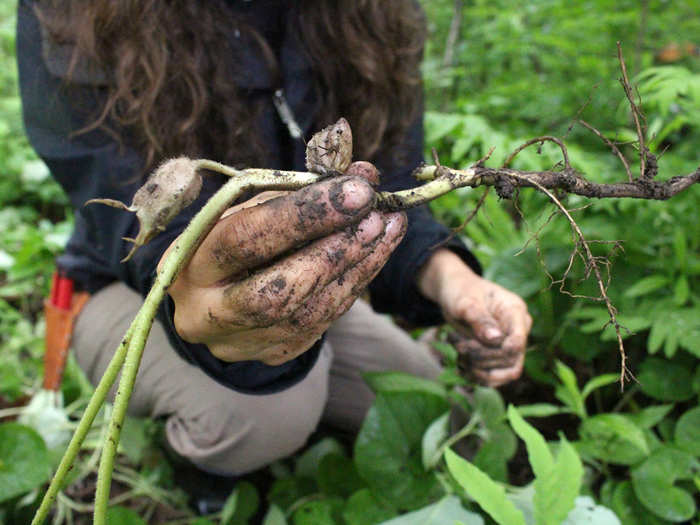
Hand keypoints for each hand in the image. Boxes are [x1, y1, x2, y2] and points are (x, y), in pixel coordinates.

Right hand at [160, 162, 405, 364]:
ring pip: (309, 312)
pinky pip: (323, 322)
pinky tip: (376, 252)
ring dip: (358, 265)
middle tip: (378, 214)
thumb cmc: (232, 237)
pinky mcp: (271, 353)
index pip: (246, 238)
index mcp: (188, 263)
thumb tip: (362, 174)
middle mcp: (206, 312)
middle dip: (336, 249)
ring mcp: (239, 341)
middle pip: (278, 290)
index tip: (356, 190)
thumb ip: (299, 190)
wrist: (209, 294)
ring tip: (388, 227)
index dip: (304, 215)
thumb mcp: (249, 205)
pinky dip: (354, 282)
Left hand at [418, 249, 531, 386]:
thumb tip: (496, 339)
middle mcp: (518, 329)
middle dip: (479, 356)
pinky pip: (497, 378)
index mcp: (514, 311)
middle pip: (510, 358)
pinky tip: (461, 367)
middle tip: (455, 343)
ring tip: (458, 353)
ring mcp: (510, 344)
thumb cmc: (461, 292)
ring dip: (478, 369)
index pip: (519, 339)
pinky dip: (477, 377)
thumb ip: (479, 319)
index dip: (503, 350)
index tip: (477, 346)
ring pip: (506, 373)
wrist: (454, 293)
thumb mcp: (465, 302)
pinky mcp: (500, 357)